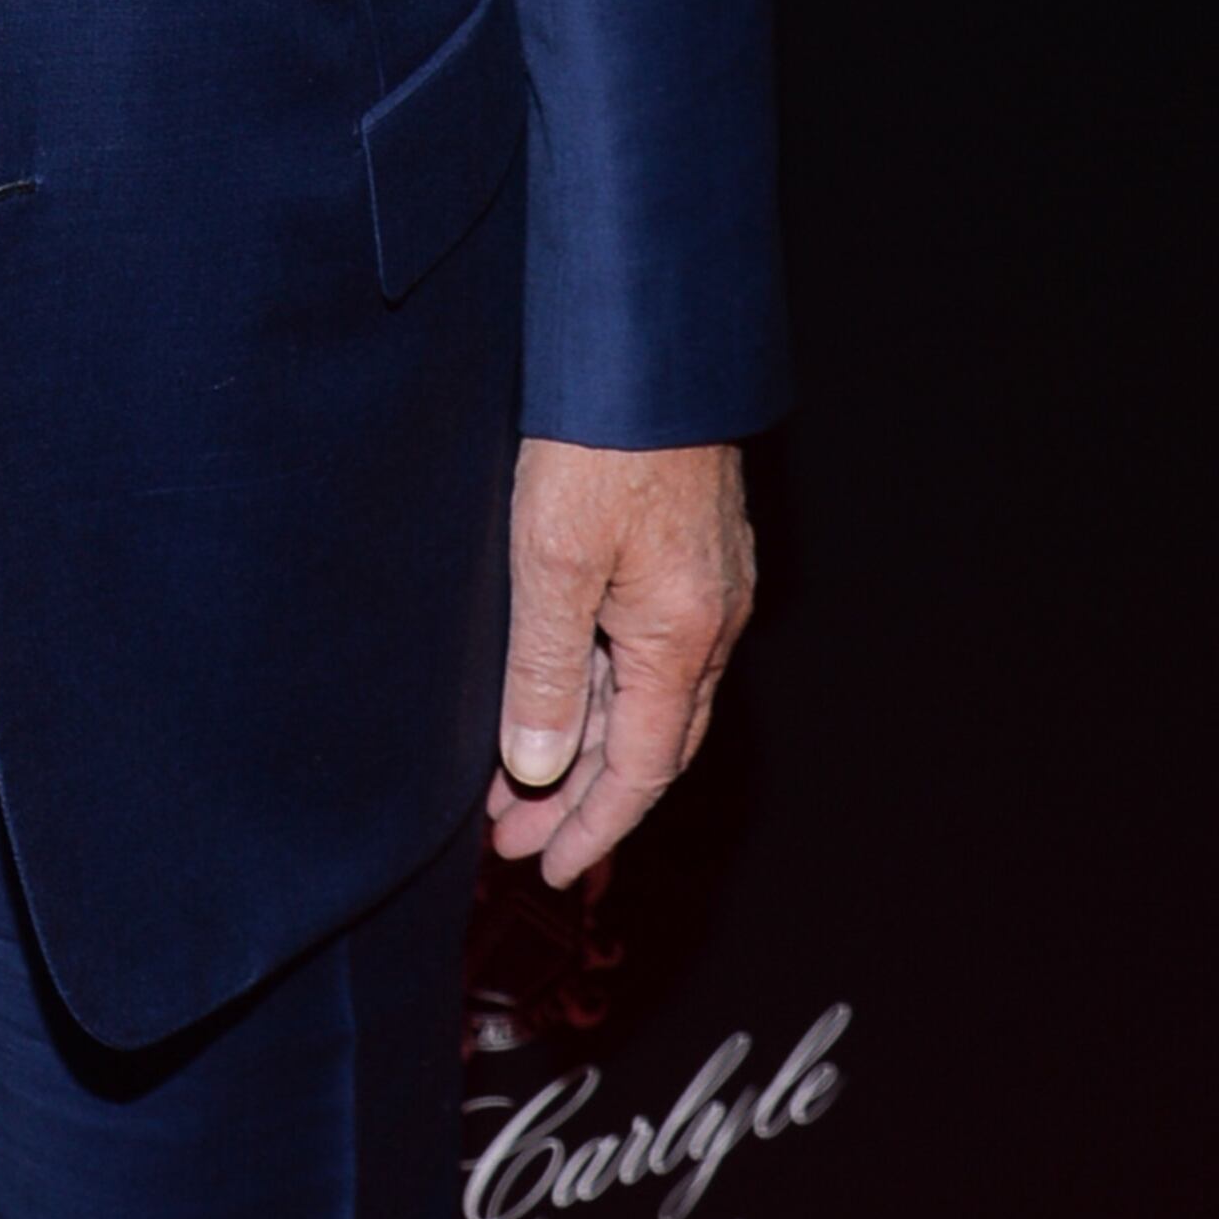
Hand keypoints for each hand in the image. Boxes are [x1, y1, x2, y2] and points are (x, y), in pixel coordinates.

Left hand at [491, 437, 755, 887]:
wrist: (647, 350)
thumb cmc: (599, 441)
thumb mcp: (551, 557)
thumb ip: (546, 668)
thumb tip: (538, 765)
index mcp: (682, 638)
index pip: (639, 770)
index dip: (591, 827)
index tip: (543, 868)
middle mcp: (709, 625)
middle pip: (646, 746)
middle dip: (579, 799)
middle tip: (510, 835)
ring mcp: (704, 591)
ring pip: (646, 701)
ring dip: (584, 748)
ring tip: (515, 781)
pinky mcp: (689, 557)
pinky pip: (647, 655)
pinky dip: (599, 692)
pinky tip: (558, 696)